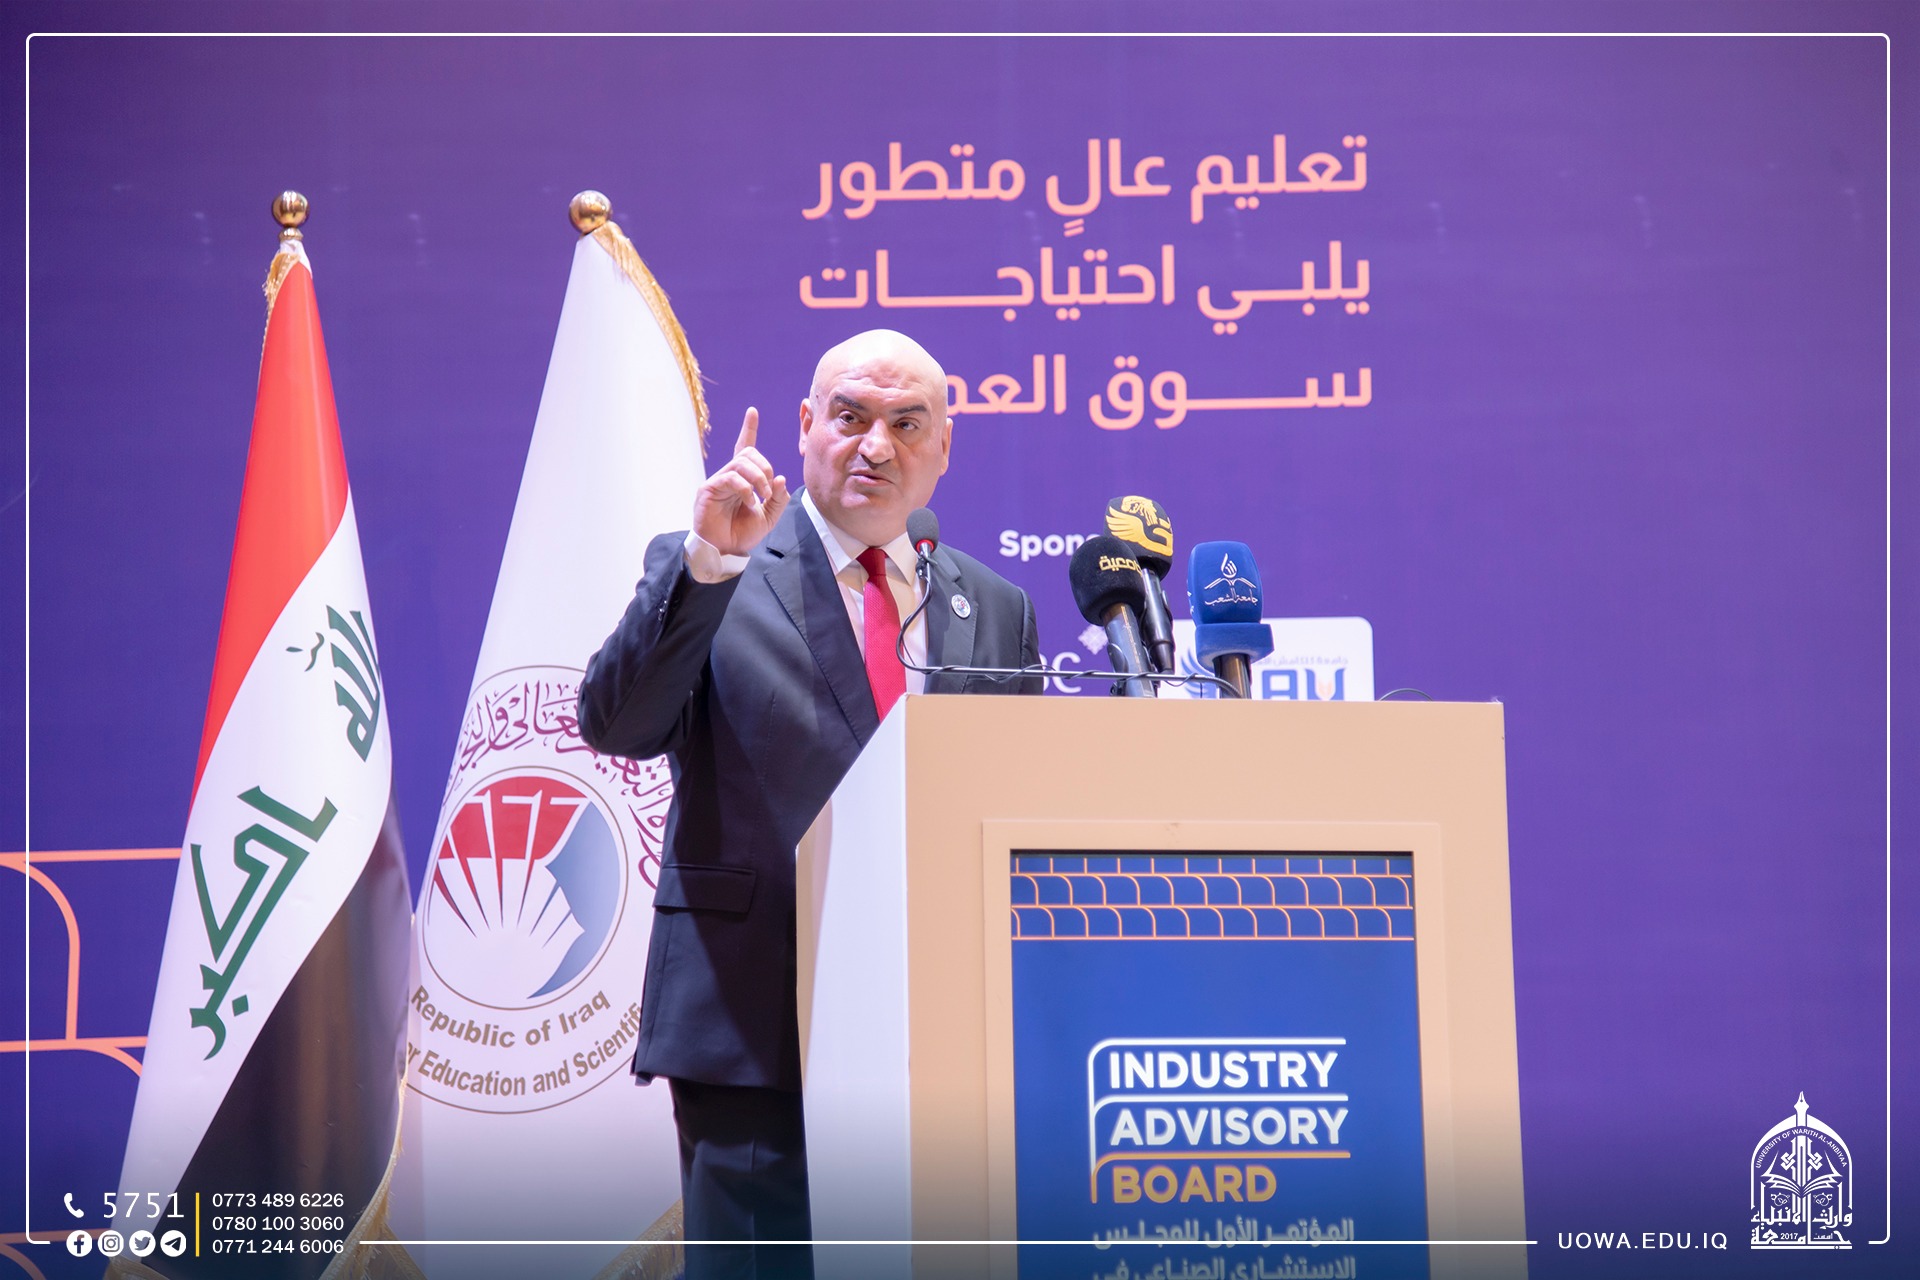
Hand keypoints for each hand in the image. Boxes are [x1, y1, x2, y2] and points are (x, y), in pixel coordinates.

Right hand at [691, 407, 790, 555]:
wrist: (725, 551)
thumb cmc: (742, 533)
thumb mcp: (768, 517)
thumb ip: (777, 498)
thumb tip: (780, 478)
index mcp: (743, 480)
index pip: (745, 448)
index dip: (748, 430)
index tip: (752, 412)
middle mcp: (729, 476)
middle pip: (748, 454)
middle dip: (764, 467)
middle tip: (768, 490)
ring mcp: (718, 481)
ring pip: (740, 463)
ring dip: (757, 478)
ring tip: (761, 497)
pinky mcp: (708, 490)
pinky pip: (730, 478)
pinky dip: (745, 489)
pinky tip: (750, 502)